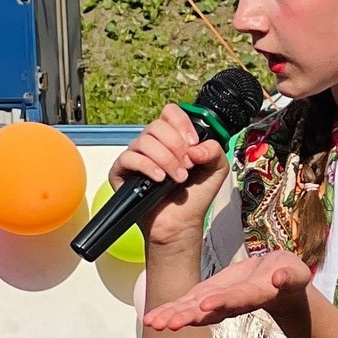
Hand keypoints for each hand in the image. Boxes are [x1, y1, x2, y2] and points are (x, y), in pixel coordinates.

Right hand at [110, 104, 227, 250]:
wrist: (181, 223)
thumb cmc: (194, 198)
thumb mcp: (216, 170)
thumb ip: (214, 150)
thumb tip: (195, 147)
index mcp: (172, 139)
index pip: (170, 113)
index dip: (182, 124)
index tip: (193, 143)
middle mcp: (152, 144)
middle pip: (157, 125)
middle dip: (176, 146)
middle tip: (188, 166)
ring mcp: (136, 156)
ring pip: (144, 141)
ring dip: (166, 159)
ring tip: (178, 178)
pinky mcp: (121, 171)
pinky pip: (129, 158)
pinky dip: (148, 166)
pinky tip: (160, 179)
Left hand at [141, 251, 313, 332]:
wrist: (278, 283)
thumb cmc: (288, 276)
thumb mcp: (295, 274)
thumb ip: (290, 277)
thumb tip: (280, 279)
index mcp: (255, 295)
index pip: (238, 299)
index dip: (223, 301)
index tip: (206, 305)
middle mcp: (233, 303)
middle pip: (210, 311)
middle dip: (189, 316)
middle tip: (169, 324)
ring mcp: (218, 302)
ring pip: (193, 310)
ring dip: (173, 316)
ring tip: (152, 323)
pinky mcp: (208, 296)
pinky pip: (187, 304)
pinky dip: (169, 310)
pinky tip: (151, 318)